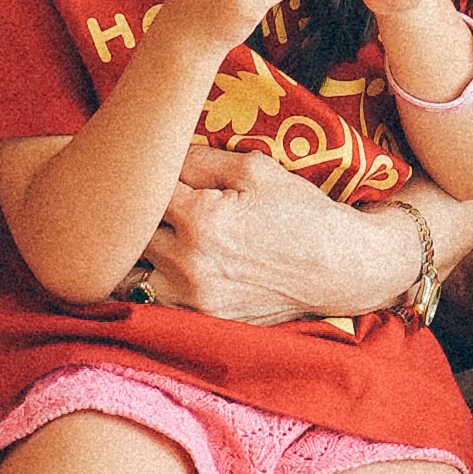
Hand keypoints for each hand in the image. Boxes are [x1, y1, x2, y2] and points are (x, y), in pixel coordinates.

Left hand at [139, 138, 413, 328]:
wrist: (338, 267)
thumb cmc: (300, 211)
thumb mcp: (255, 168)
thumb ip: (200, 159)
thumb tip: (162, 155)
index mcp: (200, 220)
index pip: (146, 192)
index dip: (150, 178)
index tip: (156, 171)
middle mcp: (189, 264)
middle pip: (134, 234)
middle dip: (141, 214)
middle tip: (158, 200)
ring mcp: (195, 298)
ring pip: (139, 269)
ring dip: (147, 250)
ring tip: (166, 233)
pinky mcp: (204, 318)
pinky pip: (159, 298)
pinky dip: (161, 280)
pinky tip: (182, 263)